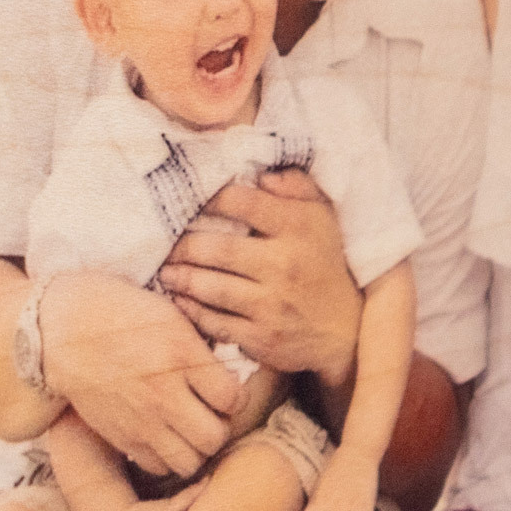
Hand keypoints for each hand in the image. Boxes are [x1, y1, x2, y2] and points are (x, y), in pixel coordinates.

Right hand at [44, 273, 243, 479]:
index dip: (234, 395)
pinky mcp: (120, 436)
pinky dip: (166, 456)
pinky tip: (163, 434)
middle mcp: (163, 393)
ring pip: (190, 461)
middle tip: (210, 413)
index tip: (224, 388)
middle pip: (215, 437)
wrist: (60, 329)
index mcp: (181, 355)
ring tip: (188, 428)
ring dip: (195, 448)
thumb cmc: (118, 312)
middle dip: (219, 426)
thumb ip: (200, 348)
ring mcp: (141, 420)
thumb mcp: (168, 314)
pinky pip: (158, 466)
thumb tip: (231, 374)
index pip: (233, 398)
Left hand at [157, 170, 359, 383]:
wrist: (346, 330)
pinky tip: (179, 299)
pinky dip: (191, 310)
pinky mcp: (262, 337)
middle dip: (183, 244)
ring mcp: (272, 304)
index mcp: (297, 227)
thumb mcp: (322, 216)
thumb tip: (261, 173)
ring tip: (165, 270)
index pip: (241, 202)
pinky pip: (215, 321)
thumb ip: (295, 185)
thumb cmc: (324, 264)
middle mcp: (284, 264)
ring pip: (211, 286)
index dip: (208, 199)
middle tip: (164, 241)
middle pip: (216, 248)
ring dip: (180, 277)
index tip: (189, 200)